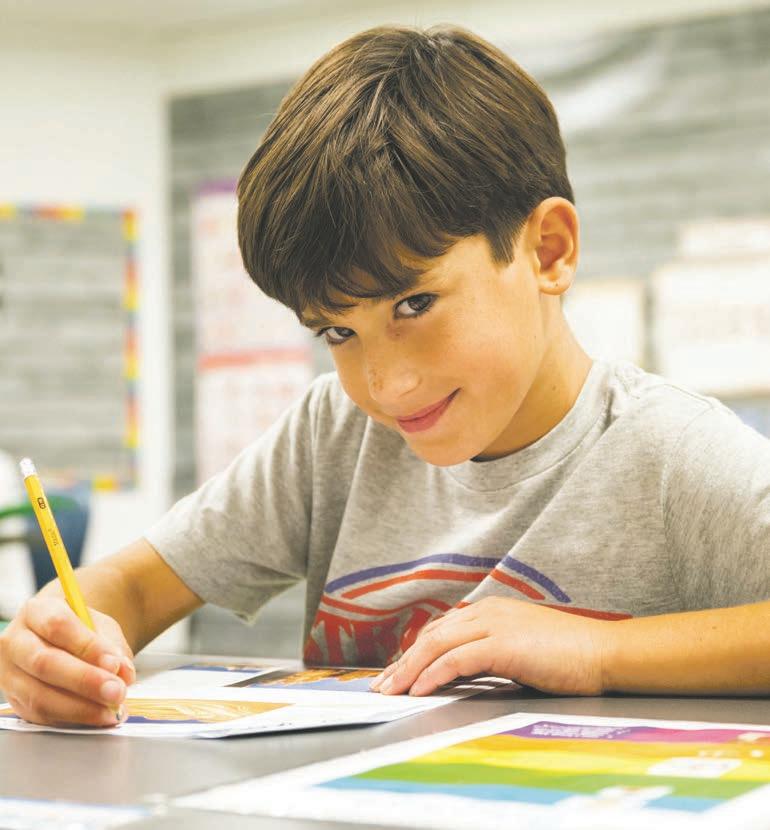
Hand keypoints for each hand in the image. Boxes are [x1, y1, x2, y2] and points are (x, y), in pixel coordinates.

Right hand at [0, 595, 134, 726]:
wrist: (61, 641)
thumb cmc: (79, 630)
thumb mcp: (99, 626)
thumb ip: (111, 646)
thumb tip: (122, 672)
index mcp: (37, 611)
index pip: (58, 626)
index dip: (87, 646)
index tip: (114, 664)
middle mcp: (15, 642)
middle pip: (44, 663)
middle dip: (85, 681)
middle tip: (116, 691)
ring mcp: (10, 674)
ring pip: (39, 696)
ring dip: (80, 707)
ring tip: (111, 710)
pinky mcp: (16, 701)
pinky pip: (41, 716)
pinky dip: (73, 719)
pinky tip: (97, 716)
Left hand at [370, 597, 608, 696]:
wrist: (604, 653)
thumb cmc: (570, 657)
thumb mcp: (522, 651)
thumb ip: (491, 656)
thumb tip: (461, 676)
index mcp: (492, 611)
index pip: (442, 629)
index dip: (416, 652)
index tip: (398, 672)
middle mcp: (487, 611)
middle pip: (432, 635)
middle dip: (403, 661)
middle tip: (382, 685)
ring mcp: (494, 625)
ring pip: (437, 645)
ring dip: (409, 670)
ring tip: (390, 691)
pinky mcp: (502, 644)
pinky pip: (455, 660)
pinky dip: (433, 675)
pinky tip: (418, 691)